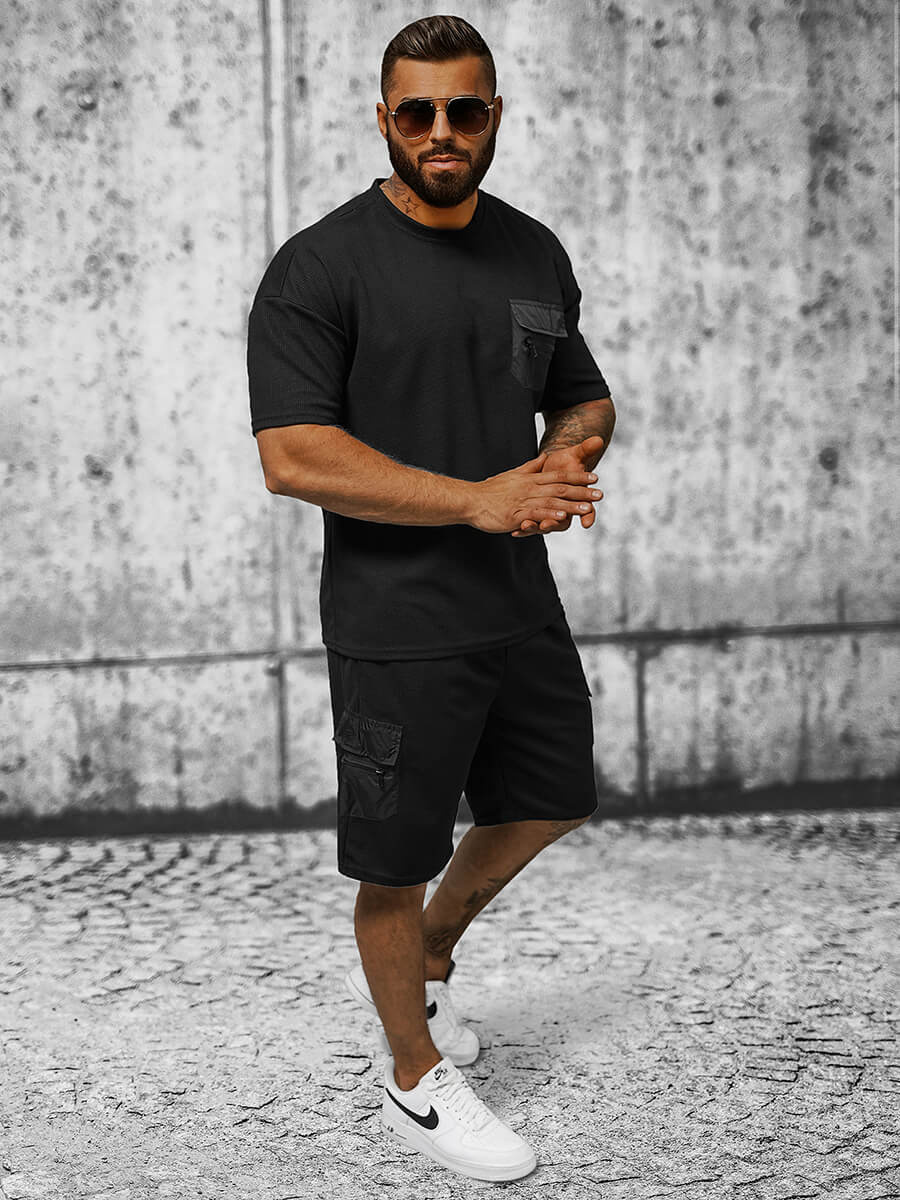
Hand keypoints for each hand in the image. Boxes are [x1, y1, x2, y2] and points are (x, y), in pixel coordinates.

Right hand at [466, 450, 600, 534]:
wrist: (470, 500)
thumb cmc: (490, 490)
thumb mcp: (512, 474)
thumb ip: (531, 467)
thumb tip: (544, 457)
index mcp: (531, 479)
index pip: (558, 476)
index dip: (578, 477)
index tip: (594, 477)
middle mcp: (530, 488)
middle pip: (560, 489)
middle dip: (582, 492)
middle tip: (600, 494)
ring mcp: (523, 501)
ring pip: (551, 502)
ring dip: (571, 506)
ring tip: (588, 508)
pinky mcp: (516, 515)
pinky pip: (536, 514)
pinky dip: (550, 515)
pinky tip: (562, 518)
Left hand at [511, 436, 604, 537]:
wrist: (555, 466)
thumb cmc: (568, 461)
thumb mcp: (576, 454)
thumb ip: (587, 449)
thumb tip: (598, 440)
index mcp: (578, 497)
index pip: (588, 509)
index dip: (588, 515)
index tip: (587, 523)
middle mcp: (566, 509)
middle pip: (563, 522)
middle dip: (554, 523)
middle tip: (546, 525)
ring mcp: (552, 514)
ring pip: (545, 525)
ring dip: (535, 527)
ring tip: (526, 526)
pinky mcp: (539, 514)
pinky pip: (532, 524)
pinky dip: (524, 528)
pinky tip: (514, 531)